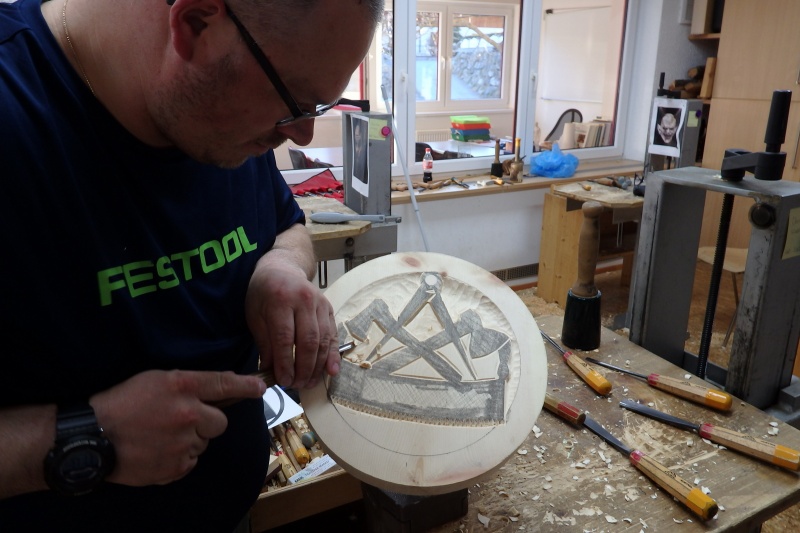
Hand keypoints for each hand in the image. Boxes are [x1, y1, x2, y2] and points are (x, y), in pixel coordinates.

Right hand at [91, 370, 265, 485]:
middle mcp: (187, 413)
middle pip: (220, 422)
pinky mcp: (175, 466)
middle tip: (180, 421)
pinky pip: (190, 462)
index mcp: (181, 386)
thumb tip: (220, 389)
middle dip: (206, 422)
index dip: (246, 385)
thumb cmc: (121, 403)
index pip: (223, 383)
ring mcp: (183, 442)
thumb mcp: (154, 380)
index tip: (261, 387)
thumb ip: (188, 384)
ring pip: (203, 443)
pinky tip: (156, 451)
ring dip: (190, 440)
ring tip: (159, 436)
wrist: (91, 437)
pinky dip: (178, 459)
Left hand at [245, 260, 339, 389]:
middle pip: (308, 341)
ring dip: (318, 366)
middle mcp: (304, 301)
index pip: (285, 338)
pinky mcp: (329, 308)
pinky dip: (333, 355)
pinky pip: (333, 335)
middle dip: (303, 368)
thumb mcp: (255, 315)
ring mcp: (320, 304)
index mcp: (281, 300)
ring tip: (310, 383)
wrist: (282, 268)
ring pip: (323, 340)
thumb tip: (271, 371)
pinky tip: (331, 371)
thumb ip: (264, 342)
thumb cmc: (263, 293)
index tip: (283, 381)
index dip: (285, 363)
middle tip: (297, 385)